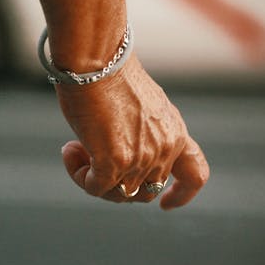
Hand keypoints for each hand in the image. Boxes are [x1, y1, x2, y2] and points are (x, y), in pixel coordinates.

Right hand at [58, 53, 208, 209]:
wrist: (98, 60)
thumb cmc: (112, 74)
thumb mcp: (142, 106)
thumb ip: (143, 134)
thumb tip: (119, 158)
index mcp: (175, 133)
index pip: (195, 175)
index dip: (181, 195)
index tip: (166, 204)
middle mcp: (164, 149)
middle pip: (143, 192)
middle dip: (115, 183)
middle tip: (90, 158)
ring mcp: (142, 158)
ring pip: (117, 194)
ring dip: (92, 176)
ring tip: (74, 147)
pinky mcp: (116, 162)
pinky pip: (95, 188)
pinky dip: (79, 175)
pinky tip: (69, 151)